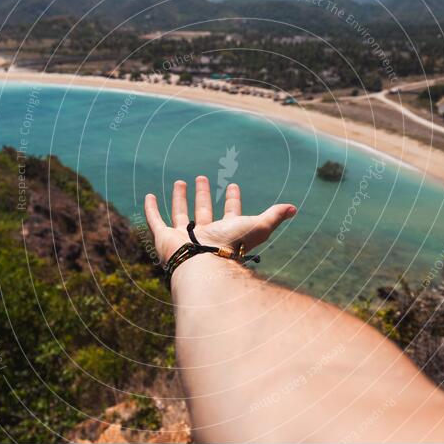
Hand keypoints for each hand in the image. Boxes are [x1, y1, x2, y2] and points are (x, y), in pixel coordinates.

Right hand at [144, 176, 296, 265]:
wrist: (203, 265)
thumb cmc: (231, 248)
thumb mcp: (257, 227)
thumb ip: (274, 216)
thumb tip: (294, 208)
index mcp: (225, 233)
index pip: (230, 213)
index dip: (232, 200)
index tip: (233, 186)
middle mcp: (204, 235)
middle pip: (203, 211)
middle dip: (203, 195)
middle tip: (201, 178)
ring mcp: (182, 237)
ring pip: (180, 214)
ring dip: (180, 198)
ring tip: (181, 182)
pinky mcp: (164, 239)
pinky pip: (155, 221)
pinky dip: (151, 209)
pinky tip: (149, 195)